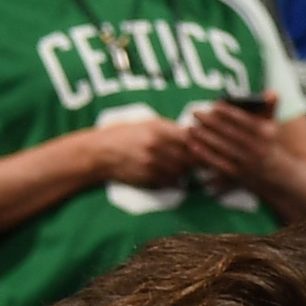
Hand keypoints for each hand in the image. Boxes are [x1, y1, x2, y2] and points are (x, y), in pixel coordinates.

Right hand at [87, 111, 207, 187]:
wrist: (100, 152)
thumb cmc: (126, 135)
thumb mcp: (148, 124)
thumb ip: (172, 129)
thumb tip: (198, 134)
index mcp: (158, 128)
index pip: (191, 138)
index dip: (202, 144)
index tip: (206, 147)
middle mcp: (157, 144)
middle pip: (191, 157)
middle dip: (197, 160)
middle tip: (199, 161)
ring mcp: (153, 162)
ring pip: (183, 171)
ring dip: (186, 171)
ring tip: (182, 167)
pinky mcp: (149, 177)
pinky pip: (172, 182)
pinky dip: (175, 181)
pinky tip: (170, 175)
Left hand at [173, 99, 276, 179]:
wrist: (274, 173)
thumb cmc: (265, 142)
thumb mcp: (271, 125)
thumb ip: (269, 107)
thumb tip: (273, 92)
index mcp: (266, 135)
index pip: (246, 121)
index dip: (230, 113)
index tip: (214, 105)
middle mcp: (258, 149)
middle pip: (231, 134)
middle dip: (211, 122)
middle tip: (195, 112)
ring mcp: (247, 163)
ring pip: (222, 148)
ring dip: (204, 137)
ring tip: (191, 127)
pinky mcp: (237, 174)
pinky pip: (218, 163)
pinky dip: (204, 154)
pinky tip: (193, 145)